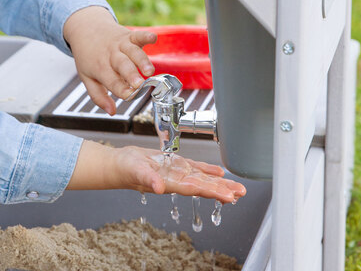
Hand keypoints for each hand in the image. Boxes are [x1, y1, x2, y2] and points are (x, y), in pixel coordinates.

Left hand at [63, 7, 156, 114]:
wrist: (85, 28)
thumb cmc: (87, 56)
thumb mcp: (86, 77)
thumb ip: (98, 96)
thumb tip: (112, 112)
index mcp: (100, 68)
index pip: (112, 81)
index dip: (121, 89)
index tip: (130, 96)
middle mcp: (111, 55)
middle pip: (122, 66)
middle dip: (131, 75)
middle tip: (139, 84)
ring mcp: (120, 45)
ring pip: (133, 52)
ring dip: (142, 60)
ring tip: (149, 70)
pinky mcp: (128, 35)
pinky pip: (138, 35)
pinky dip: (146, 36)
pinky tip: (153, 38)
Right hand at [68, 142, 245, 203]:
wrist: (118, 164)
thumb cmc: (124, 169)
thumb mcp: (135, 171)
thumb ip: (147, 178)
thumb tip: (159, 188)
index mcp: (170, 183)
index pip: (196, 189)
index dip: (213, 192)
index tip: (229, 196)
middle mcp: (177, 180)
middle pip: (204, 187)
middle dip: (223, 190)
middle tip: (241, 193)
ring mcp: (177, 173)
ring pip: (203, 178)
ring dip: (220, 183)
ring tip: (236, 188)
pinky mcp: (175, 165)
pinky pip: (195, 168)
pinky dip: (207, 170)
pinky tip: (219, 172)